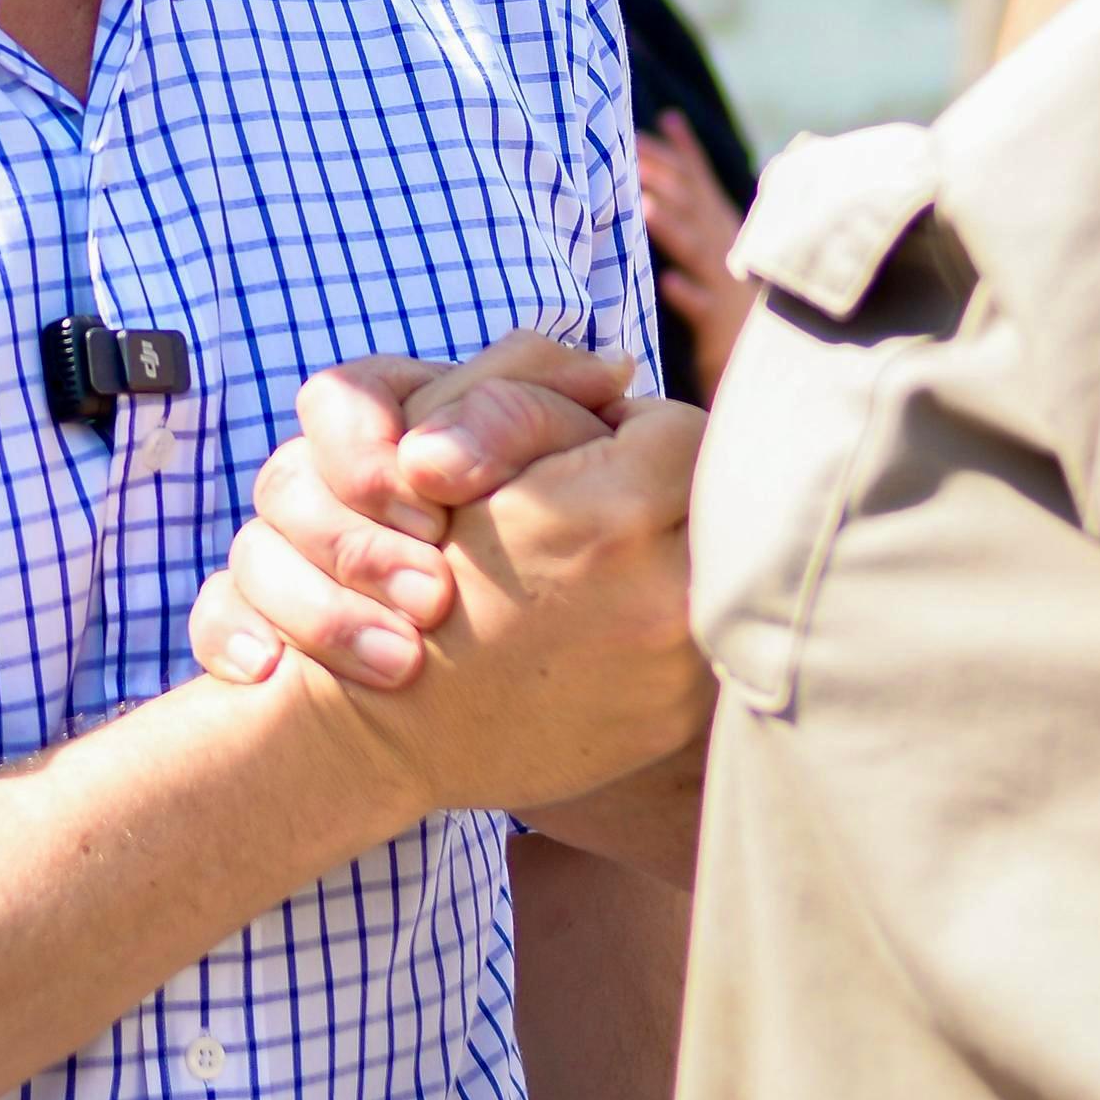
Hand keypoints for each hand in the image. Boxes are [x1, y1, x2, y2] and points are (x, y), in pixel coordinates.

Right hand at [192, 337, 637, 689]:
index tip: (442, 509)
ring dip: (321, 609)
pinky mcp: (256, 620)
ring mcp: (280, 551)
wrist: (500, 685)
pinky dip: (234, 639)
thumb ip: (558, 409)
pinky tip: (270, 672)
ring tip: (400, 663)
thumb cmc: (532, 544)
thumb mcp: (549, 466)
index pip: (339, 400)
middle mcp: (320, 478)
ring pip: (250, 553)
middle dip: (359, 547)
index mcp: (382, 423)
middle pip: (287, 481)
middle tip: (435, 598)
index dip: (374, 454)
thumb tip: (611, 372)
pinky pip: (212, 615)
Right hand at [292, 398, 711, 819]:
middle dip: (655, 489)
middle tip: (592, 511)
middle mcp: (664, 599)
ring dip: (665, 554)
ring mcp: (679, 669)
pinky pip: (703, 637)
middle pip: (707, 493)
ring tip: (593, 572)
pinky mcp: (678, 719)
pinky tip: (594, 628)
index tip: (579, 459)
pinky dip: (659, 620)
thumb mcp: (442, 454)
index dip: (623, 432)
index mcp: (610, 518)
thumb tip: (618, 368)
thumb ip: (527, 389)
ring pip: (711, 562)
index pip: (677, 427)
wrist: (388, 731)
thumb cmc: (402, 576)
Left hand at [635, 115, 757, 391]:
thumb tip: (670, 116)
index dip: (665, 154)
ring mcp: (721, 281)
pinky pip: (703, 307)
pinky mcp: (719, 321)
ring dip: (672, 229)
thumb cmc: (723, 276)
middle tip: (628, 156)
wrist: (759, 345)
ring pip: (697, 251)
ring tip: (644, 208)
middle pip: (691, 206)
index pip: (692, 178)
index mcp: (716, 219)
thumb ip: (689, 171)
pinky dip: (688, 293)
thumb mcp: (710, 218)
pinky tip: (668, 283)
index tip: (630, 134)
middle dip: (662, 179)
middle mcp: (721, 243)